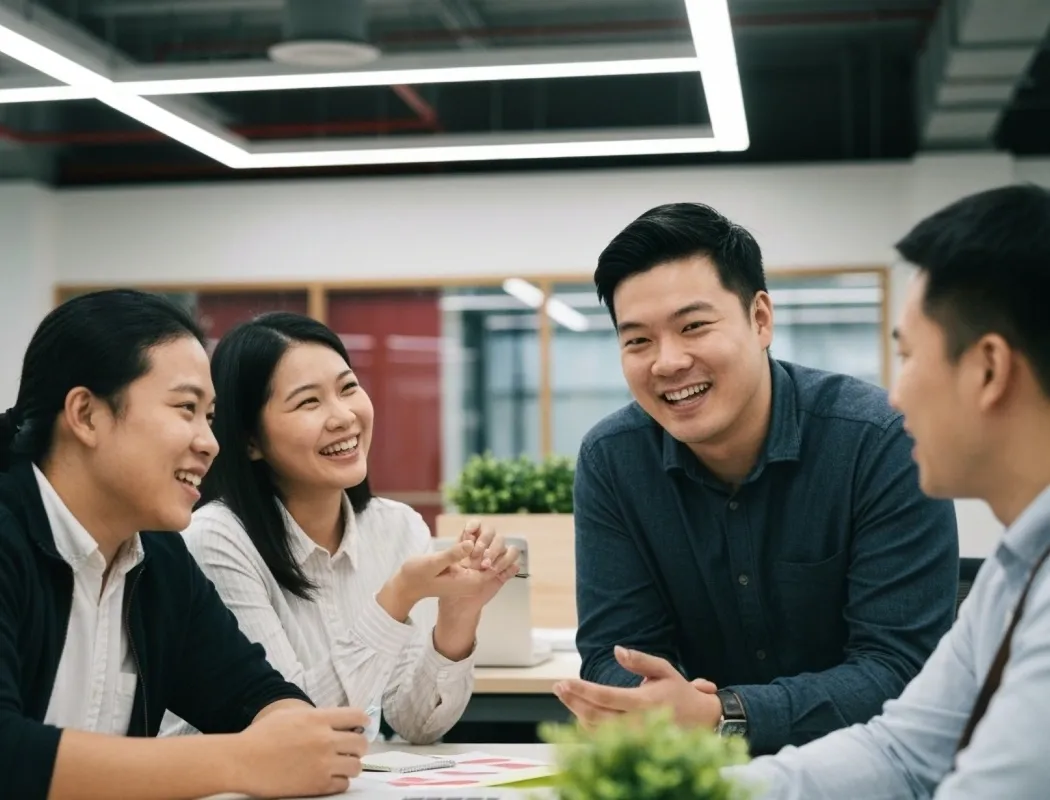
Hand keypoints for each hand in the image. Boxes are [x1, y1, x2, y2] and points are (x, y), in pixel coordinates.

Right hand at [235, 706, 369, 797]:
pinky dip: (339, 781)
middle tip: (349, 749)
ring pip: (356, 766)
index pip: (357, 717)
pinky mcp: (317, 785)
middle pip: (361, 744)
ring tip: (339, 764)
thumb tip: (337, 722)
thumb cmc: (262, 736)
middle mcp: (325, 740)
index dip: (362, 722)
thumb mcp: (290, 715)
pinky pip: (343, 784)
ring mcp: (323, 764)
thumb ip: (316, 717)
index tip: (361, 726)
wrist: (242, 762)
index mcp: (318, 719)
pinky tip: (328, 777)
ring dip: (350, 765)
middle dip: (357, 746)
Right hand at [378, 540, 500, 620]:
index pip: (494, 568)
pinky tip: (468, 535)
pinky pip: (476, 559)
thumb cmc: (416, 574)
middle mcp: (472, 582)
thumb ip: (453, 554)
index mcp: (469, 582)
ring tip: (471, 532)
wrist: (406, 584)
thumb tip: (471, 543)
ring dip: (483, 546)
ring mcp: (468, 579)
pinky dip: (475, 548)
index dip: (492, 551)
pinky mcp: (462, 573)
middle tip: (477, 533)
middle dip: (489, 547)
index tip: (482, 539)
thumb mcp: (433, 563)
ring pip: (485, 560)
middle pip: (493, 564)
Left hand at [445, 519, 520, 610]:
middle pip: (495, 535)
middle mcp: (485, 549)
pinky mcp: (503, 573)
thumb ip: (454, 554)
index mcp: (469, 543)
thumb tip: (469, 543)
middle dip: (489, 546)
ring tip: (489, 570)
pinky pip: (514, 565)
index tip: (469, 535)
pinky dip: (510, 568)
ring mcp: (496, 560)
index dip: (475, 526)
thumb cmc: (449, 585)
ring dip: (500, 558)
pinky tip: (500, 575)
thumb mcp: (446, 569)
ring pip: (508, 548)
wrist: (458, 605)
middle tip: (480, 561)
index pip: (476, 525)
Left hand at [553, 646, 722, 729]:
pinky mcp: (632, 745)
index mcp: (644, 702)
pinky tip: (580, 710)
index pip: (606, 697)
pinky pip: (604, 739)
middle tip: (558, 687)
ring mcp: (634, 738)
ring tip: (565, 695)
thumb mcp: (663, 669)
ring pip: (597, 730)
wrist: (700, 722)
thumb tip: (617, 649)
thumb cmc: (678, 692)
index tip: (564, 682)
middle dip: (573, 701)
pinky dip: (588, 726)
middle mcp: (638, 723)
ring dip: (577, 713)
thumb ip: (639, 660)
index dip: (582, 691)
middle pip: (596, 716)